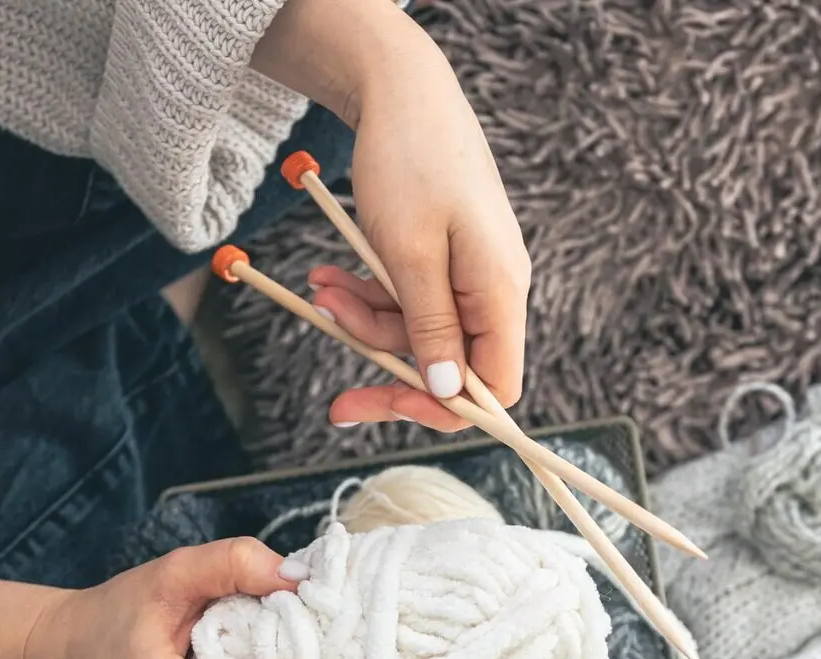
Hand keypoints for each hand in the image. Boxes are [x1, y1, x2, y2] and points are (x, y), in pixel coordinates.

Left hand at [252, 0, 529, 429]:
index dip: (444, 406)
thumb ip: (431, 329)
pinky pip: (411, 299)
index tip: (387, 400)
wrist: (403, 91)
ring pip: (420, 332)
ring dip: (365, 323)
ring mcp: (471, 273)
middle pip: (451, 364)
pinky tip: (332, 277)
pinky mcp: (446, 257)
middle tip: (335, 396)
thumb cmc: (411, 164)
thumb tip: (448, 393)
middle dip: (387, 365)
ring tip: (320, 289)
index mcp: (500, 292)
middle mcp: (494, 289)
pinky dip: (370, 296)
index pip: (495, 385)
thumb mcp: (411, 255)